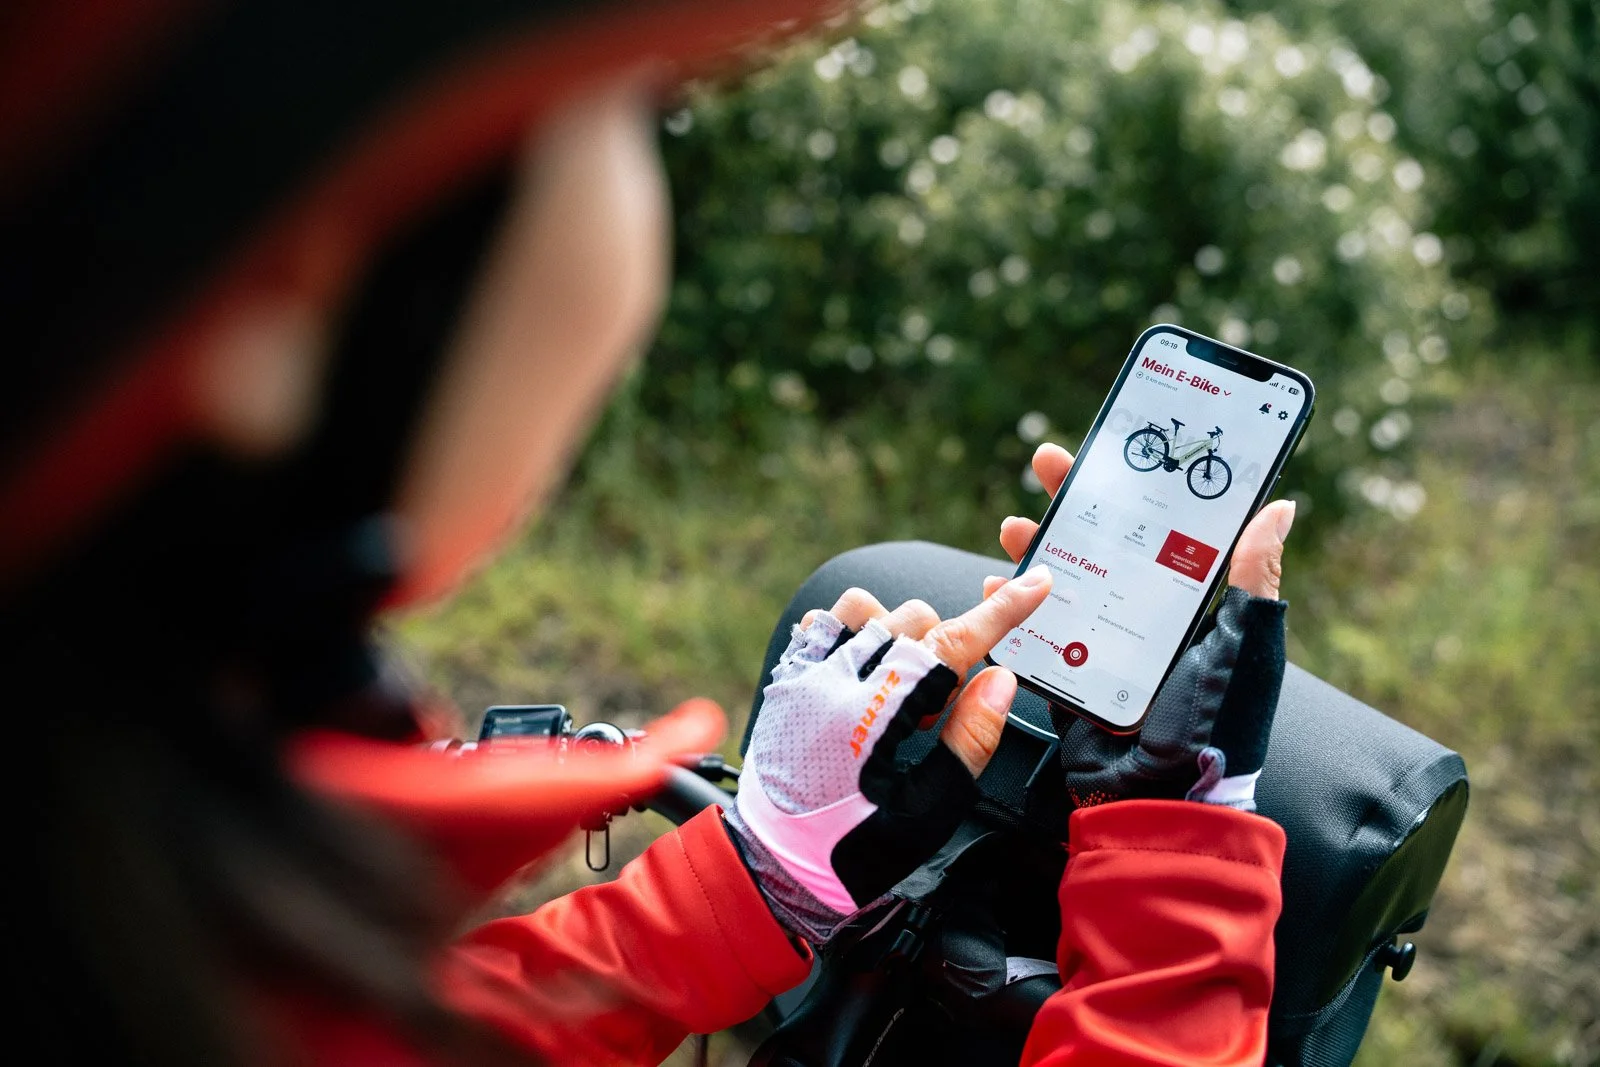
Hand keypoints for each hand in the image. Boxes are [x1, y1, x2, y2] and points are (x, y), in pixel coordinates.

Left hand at [725, 571, 1052, 943]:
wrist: (774, 868)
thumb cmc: (852, 852)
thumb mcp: (927, 812)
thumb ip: (969, 741)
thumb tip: (1000, 681)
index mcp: (874, 717)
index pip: (951, 645)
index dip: (1000, 613)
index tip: (1034, 584)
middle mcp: (834, 683)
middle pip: (913, 619)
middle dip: (942, 650)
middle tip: (932, 712)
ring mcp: (802, 676)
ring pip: (863, 606)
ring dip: (894, 632)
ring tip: (895, 688)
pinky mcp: (784, 679)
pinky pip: (819, 622)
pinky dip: (848, 633)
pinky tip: (858, 675)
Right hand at [988, 443, 1294, 811]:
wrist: (1162, 801)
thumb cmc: (1215, 725)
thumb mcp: (1244, 648)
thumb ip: (1255, 582)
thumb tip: (1280, 508)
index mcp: (1192, 605)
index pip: (1163, 530)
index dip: (1139, 488)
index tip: (1117, 448)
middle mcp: (1147, 618)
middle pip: (1105, 544)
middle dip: (1075, 501)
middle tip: (1047, 463)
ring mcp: (1106, 646)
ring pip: (1065, 581)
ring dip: (1038, 549)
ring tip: (1015, 527)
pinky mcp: (1072, 674)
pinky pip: (1038, 632)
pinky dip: (1012, 608)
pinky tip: (996, 587)